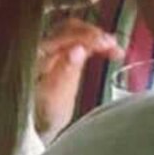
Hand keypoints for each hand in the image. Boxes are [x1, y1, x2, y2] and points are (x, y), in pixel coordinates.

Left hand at [34, 18, 123, 144]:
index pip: (65, 35)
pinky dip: (96, 43)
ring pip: (76, 32)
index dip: (88, 36)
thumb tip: (78, 49)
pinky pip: (80, 41)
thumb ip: (65, 71)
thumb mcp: (55, 96)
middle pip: (71, 28)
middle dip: (94, 34)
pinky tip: (111, 50)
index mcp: (37, 55)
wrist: (43, 127)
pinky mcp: (64, 55)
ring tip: (116, 48)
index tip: (109, 43)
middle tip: (113, 45)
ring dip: (97, 37)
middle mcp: (43, 48)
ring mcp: (53, 50)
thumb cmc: (45, 115)